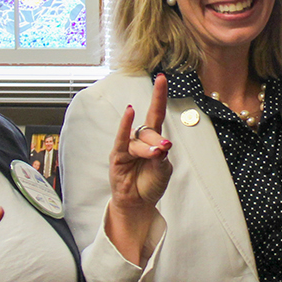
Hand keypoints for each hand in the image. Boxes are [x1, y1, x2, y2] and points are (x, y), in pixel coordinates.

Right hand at [102, 74, 171, 264]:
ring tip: (155, 157)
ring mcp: (128, 147)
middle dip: (157, 141)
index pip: (156, 112)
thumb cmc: (150, 184)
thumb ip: (162, 157)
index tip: (161, 77)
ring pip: (140, 141)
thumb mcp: (163, 170)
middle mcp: (139, 139)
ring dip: (148, 149)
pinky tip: (129, 112)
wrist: (138, 204)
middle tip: (162, 151)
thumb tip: (161, 146)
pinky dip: (125, 126)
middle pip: (150, 130)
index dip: (159, 95)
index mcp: (153, 139)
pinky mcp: (117, 156)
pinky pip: (122, 139)